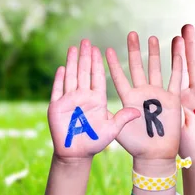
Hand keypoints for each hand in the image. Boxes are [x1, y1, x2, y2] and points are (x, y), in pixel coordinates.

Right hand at [48, 40, 139, 160]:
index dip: (98, 63)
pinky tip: (61, 68)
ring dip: (71, 62)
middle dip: (85, 57)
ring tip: (73, 48)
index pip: (98, 77)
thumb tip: (138, 112)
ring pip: (71, 77)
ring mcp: (69, 100)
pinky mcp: (57, 106)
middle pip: (84, 72)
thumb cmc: (95, 141)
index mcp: (97, 99)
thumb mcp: (112, 129)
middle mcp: (83, 96)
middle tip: (86, 41)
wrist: (76, 153)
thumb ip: (123, 119)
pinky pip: (58, 90)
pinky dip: (59, 79)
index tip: (99, 49)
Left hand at [106, 32, 181, 160]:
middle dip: (135, 51)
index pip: (118, 77)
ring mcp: (157, 95)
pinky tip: (178, 51)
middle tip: (132, 34)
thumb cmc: (136, 145)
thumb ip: (115, 116)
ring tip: (152, 38)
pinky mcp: (172, 99)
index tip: (107, 50)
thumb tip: (106, 106)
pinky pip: (175, 80)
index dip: (113, 64)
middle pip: (138, 67)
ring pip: (156, 69)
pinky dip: (177, 66)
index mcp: (128, 99)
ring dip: (155, 54)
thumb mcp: (120, 130)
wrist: (155, 155)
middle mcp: (142, 93)